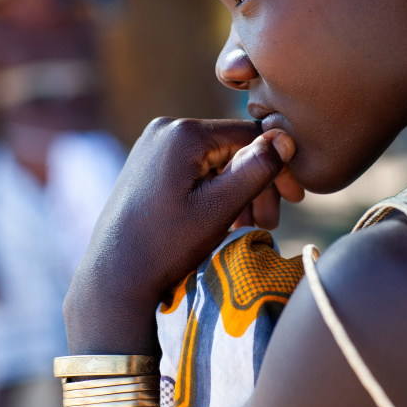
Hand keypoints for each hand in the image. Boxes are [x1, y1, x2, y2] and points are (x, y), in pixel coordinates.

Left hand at [64, 118, 301, 352]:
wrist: (112, 277)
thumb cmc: (166, 244)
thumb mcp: (219, 207)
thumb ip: (256, 169)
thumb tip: (285, 137)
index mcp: (182, 133)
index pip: (249, 134)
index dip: (276, 164)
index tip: (293, 198)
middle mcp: (165, 129)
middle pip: (231, 148)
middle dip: (255, 184)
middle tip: (268, 223)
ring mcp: (152, 147)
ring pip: (214, 161)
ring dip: (237, 191)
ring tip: (247, 226)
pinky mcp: (147, 165)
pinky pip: (193, 170)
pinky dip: (214, 192)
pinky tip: (223, 220)